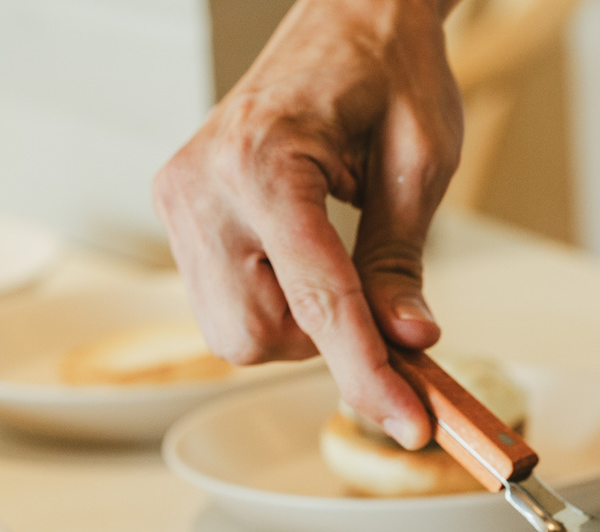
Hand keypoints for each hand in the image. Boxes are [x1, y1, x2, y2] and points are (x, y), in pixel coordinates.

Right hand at [154, 0, 461, 448]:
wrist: (347, 17)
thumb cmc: (389, 74)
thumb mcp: (420, 167)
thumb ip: (401, 262)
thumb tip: (410, 343)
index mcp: (264, 163)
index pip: (319, 304)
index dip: (370, 374)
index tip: (413, 422)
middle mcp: (203, 185)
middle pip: (258, 338)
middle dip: (328, 347)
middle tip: (386, 316)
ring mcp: (180, 200)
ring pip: (233, 334)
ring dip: (300, 332)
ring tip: (346, 276)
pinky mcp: (180, 211)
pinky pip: (221, 304)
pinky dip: (275, 309)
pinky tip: (307, 266)